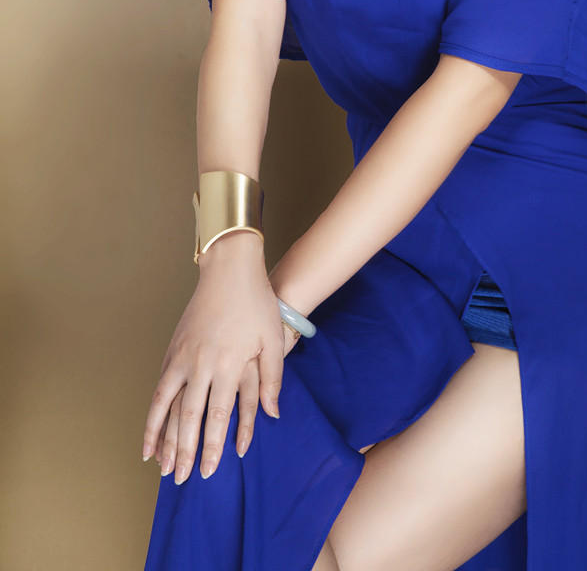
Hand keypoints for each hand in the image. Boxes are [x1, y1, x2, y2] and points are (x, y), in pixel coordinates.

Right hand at [142, 233, 286, 483]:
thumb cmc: (256, 303)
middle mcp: (202, 365)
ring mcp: (183, 357)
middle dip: (185, 451)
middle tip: (183, 479)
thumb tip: (272, 415)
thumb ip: (272, 380)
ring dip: (161, 438)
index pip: (219, 416)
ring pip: (167, 407)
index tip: (212, 469)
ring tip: (159, 466)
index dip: (216, 445)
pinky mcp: (173, 350)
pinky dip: (153, 413)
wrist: (229, 270)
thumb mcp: (273, 340)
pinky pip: (160, 389)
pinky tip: (150, 431)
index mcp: (229, 365)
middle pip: (190, 417)